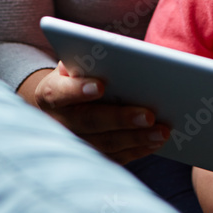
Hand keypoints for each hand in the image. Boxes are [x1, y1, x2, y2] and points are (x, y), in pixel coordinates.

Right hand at [17, 62, 169, 163]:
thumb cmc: (72, 79)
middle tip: (149, 115)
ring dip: (136, 139)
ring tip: (162, 131)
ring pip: (105, 144)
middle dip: (121, 119)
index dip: (78, 90)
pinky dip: (137, 150)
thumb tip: (100, 54)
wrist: (57, 109)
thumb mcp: (70, 65)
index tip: (100, 86)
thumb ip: (81, 60)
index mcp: (51, 94)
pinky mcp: (91, 157)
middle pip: (90, 122)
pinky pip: (115, 157)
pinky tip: (155, 142)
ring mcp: (75, 143)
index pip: (60, 93)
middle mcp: (59, 123)